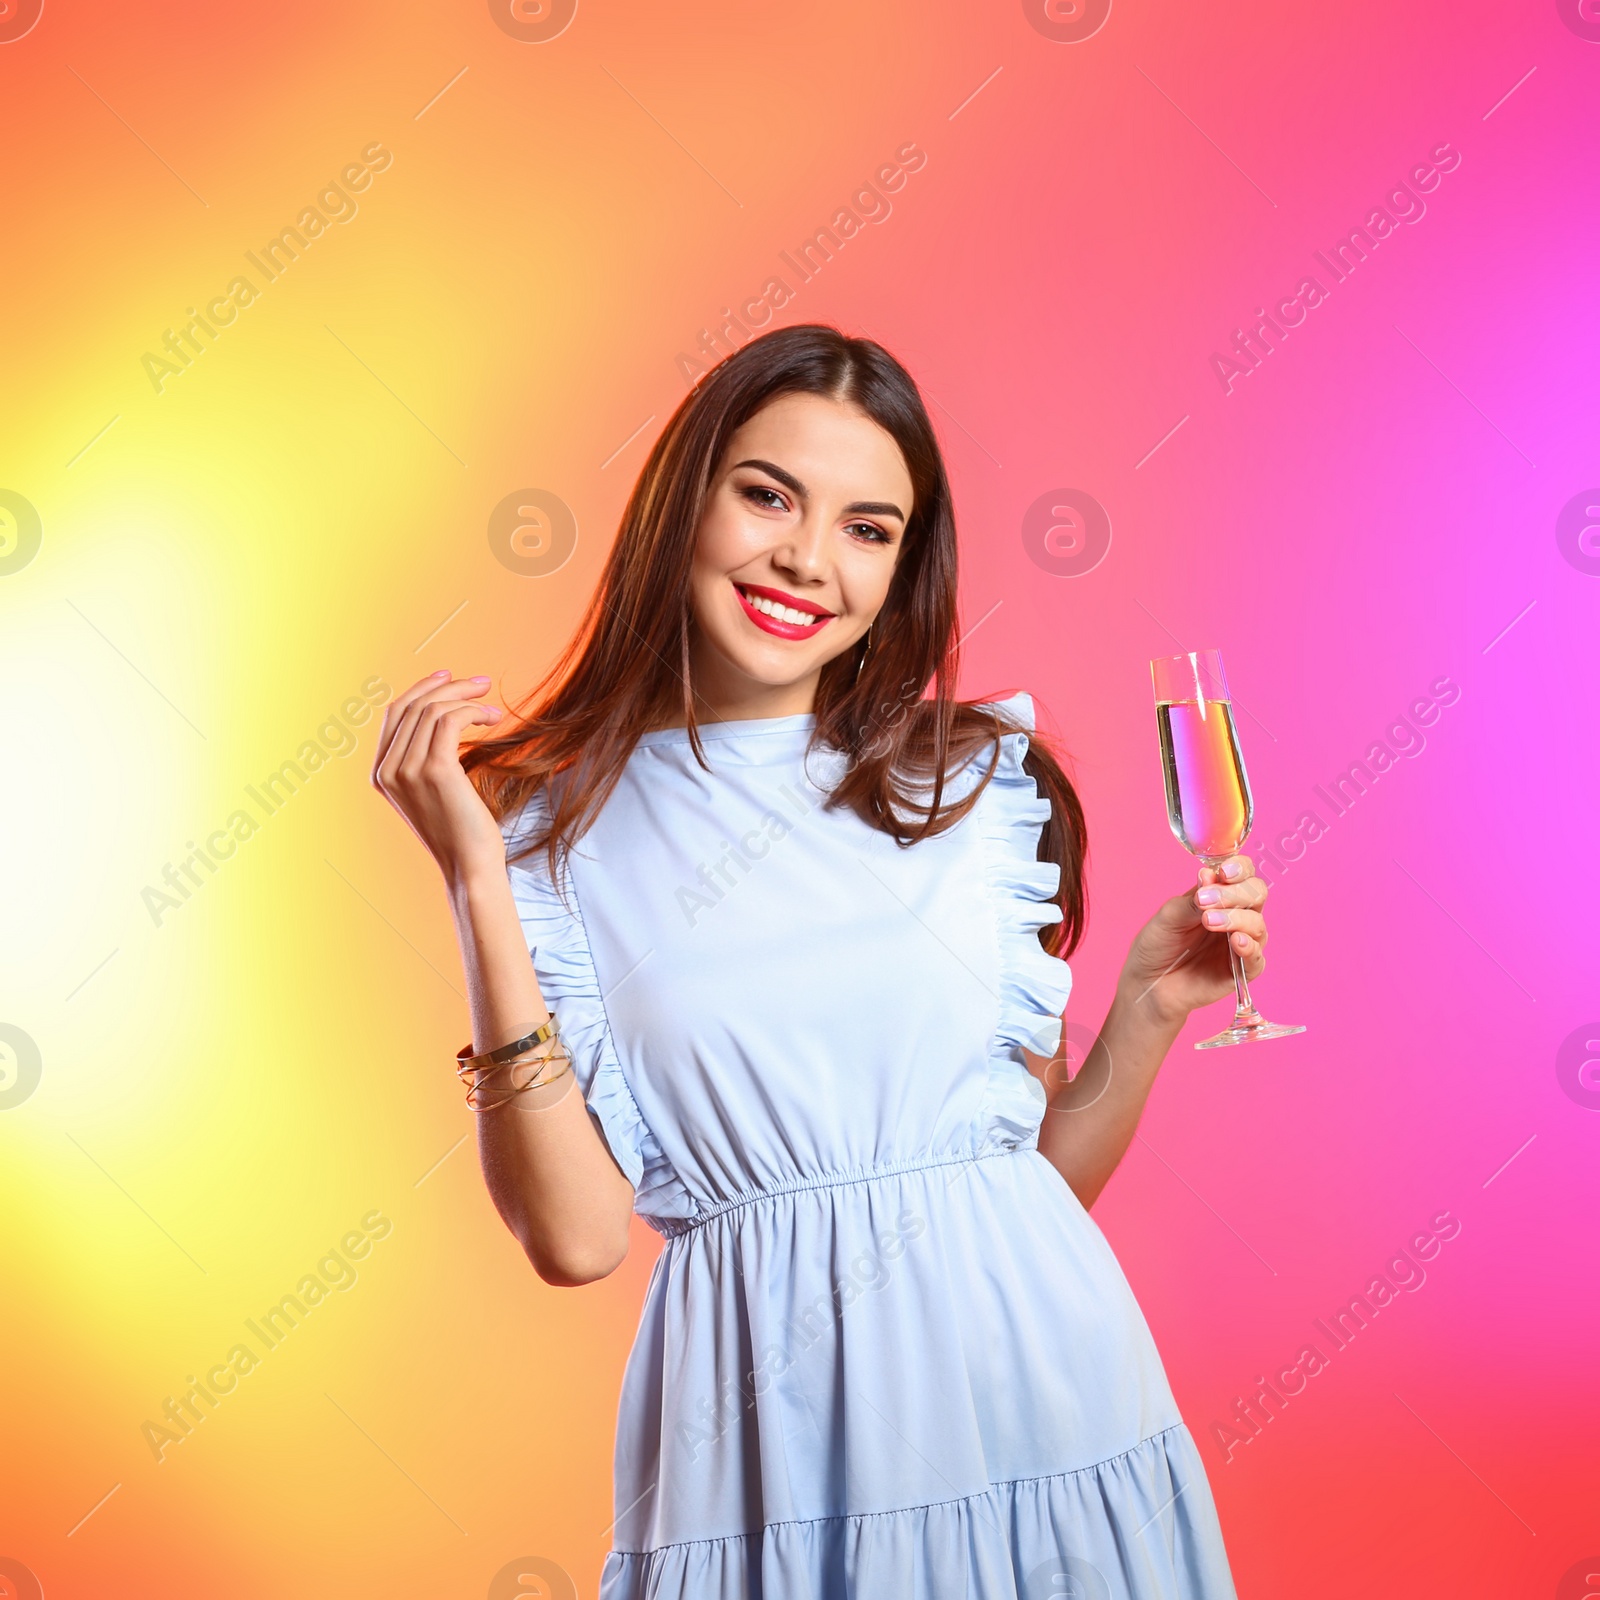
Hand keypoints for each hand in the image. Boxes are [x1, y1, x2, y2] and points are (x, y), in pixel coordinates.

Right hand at [371, 671, 507, 887]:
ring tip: (493, 709)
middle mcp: (387, 770)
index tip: (450, 677)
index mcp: (381, 773)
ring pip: (433, 710)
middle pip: (413, 705)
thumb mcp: (432, 790)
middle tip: (483, 682)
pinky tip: (492, 719)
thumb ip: (425, 757)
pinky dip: (472, 711)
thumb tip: (443, 716)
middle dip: (450, 687)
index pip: (393, 713)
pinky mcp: (435, 770)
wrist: (470, 865)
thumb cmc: (461, 830)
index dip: (421, 688)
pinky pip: (450, 720)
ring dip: (467, 699)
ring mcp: (407, 770)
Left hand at [1115, 854, 1269, 1027]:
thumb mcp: (1169, 916)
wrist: (1148, 983)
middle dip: (1236, 893)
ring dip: (1236, 918)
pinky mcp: (1242, 970)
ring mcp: (1240, 942)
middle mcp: (1235, 915)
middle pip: (1256, 894)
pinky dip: (1250, 947)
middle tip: (1206, 900)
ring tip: (1209, 921)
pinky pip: (1257, 958)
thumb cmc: (1158, 945)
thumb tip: (1209, 875)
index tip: (1224, 871)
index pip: (1242, 873)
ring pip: (1257, 924)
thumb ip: (1193, 899)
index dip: (1239, 868)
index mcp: (1218, 895)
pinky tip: (1237, 941)